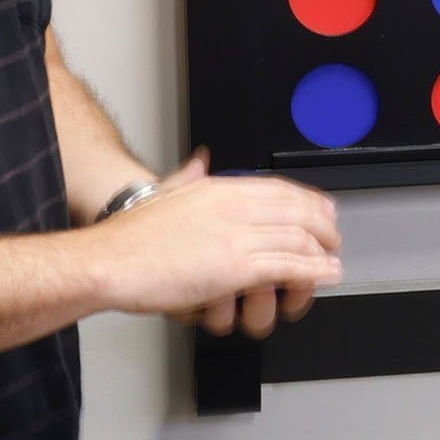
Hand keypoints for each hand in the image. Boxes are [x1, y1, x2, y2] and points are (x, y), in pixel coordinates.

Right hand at [92, 147, 340, 338]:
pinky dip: (313, 272)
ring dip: (323, 253)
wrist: (106, 262)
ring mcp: (236, 236)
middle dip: (323, 227)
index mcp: (219, 189)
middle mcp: (233, 207)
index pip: (280, 188)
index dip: (308, 202)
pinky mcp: (235, 267)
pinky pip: (288, 267)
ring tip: (331, 262)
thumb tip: (200, 164)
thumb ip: (188, 179)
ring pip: (298, 239)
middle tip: (333, 239)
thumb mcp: (166, 194)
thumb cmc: (128, 237)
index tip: (322, 212)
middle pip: (298, 211)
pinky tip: (324, 275)